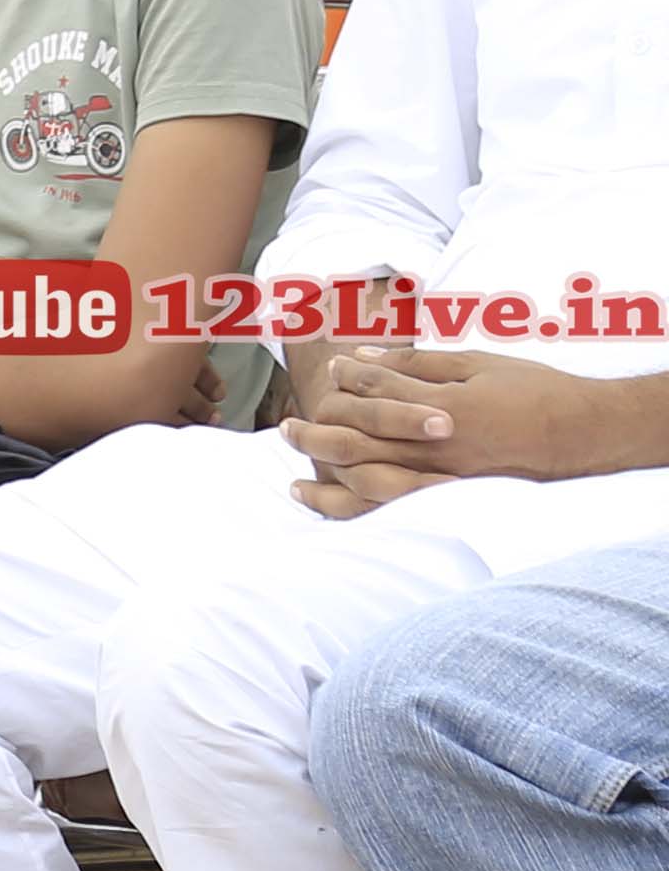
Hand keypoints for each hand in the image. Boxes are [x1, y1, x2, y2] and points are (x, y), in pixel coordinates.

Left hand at [283, 344, 663, 496]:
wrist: (584, 434)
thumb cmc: (533, 391)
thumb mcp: (476, 364)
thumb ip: (417, 364)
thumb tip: (362, 357)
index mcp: (441, 407)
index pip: (375, 392)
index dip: (348, 378)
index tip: (331, 368)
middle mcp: (437, 447)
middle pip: (357, 443)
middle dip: (315, 436)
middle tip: (286, 430)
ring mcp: (445, 478)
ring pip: (369, 486)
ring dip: (326, 483)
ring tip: (295, 484)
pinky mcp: (455, 500)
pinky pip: (397, 513)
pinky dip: (359, 512)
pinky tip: (333, 511)